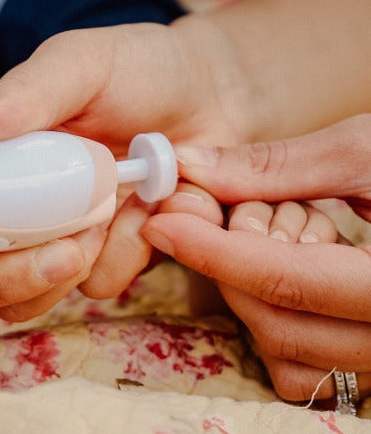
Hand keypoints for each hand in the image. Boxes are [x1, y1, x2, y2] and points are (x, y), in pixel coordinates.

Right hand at [0, 21, 236, 318]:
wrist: (212, 96)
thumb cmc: (141, 69)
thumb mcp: (81, 65)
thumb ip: (26, 95)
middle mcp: (15, 209)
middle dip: (6, 277)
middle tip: (67, 245)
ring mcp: (59, 239)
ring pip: (30, 299)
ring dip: (76, 264)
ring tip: (125, 206)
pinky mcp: (108, 255)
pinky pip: (102, 283)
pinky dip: (132, 251)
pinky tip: (157, 207)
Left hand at [142, 116, 370, 400]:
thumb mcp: (363, 152)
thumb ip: (275, 167)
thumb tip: (191, 167)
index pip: (288, 282)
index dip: (214, 251)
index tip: (163, 224)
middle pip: (279, 322)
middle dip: (227, 266)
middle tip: (206, 215)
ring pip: (287, 349)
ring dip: (248, 289)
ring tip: (263, 234)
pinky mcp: (366, 349)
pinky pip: (302, 362)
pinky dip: (271, 315)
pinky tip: (278, 267)